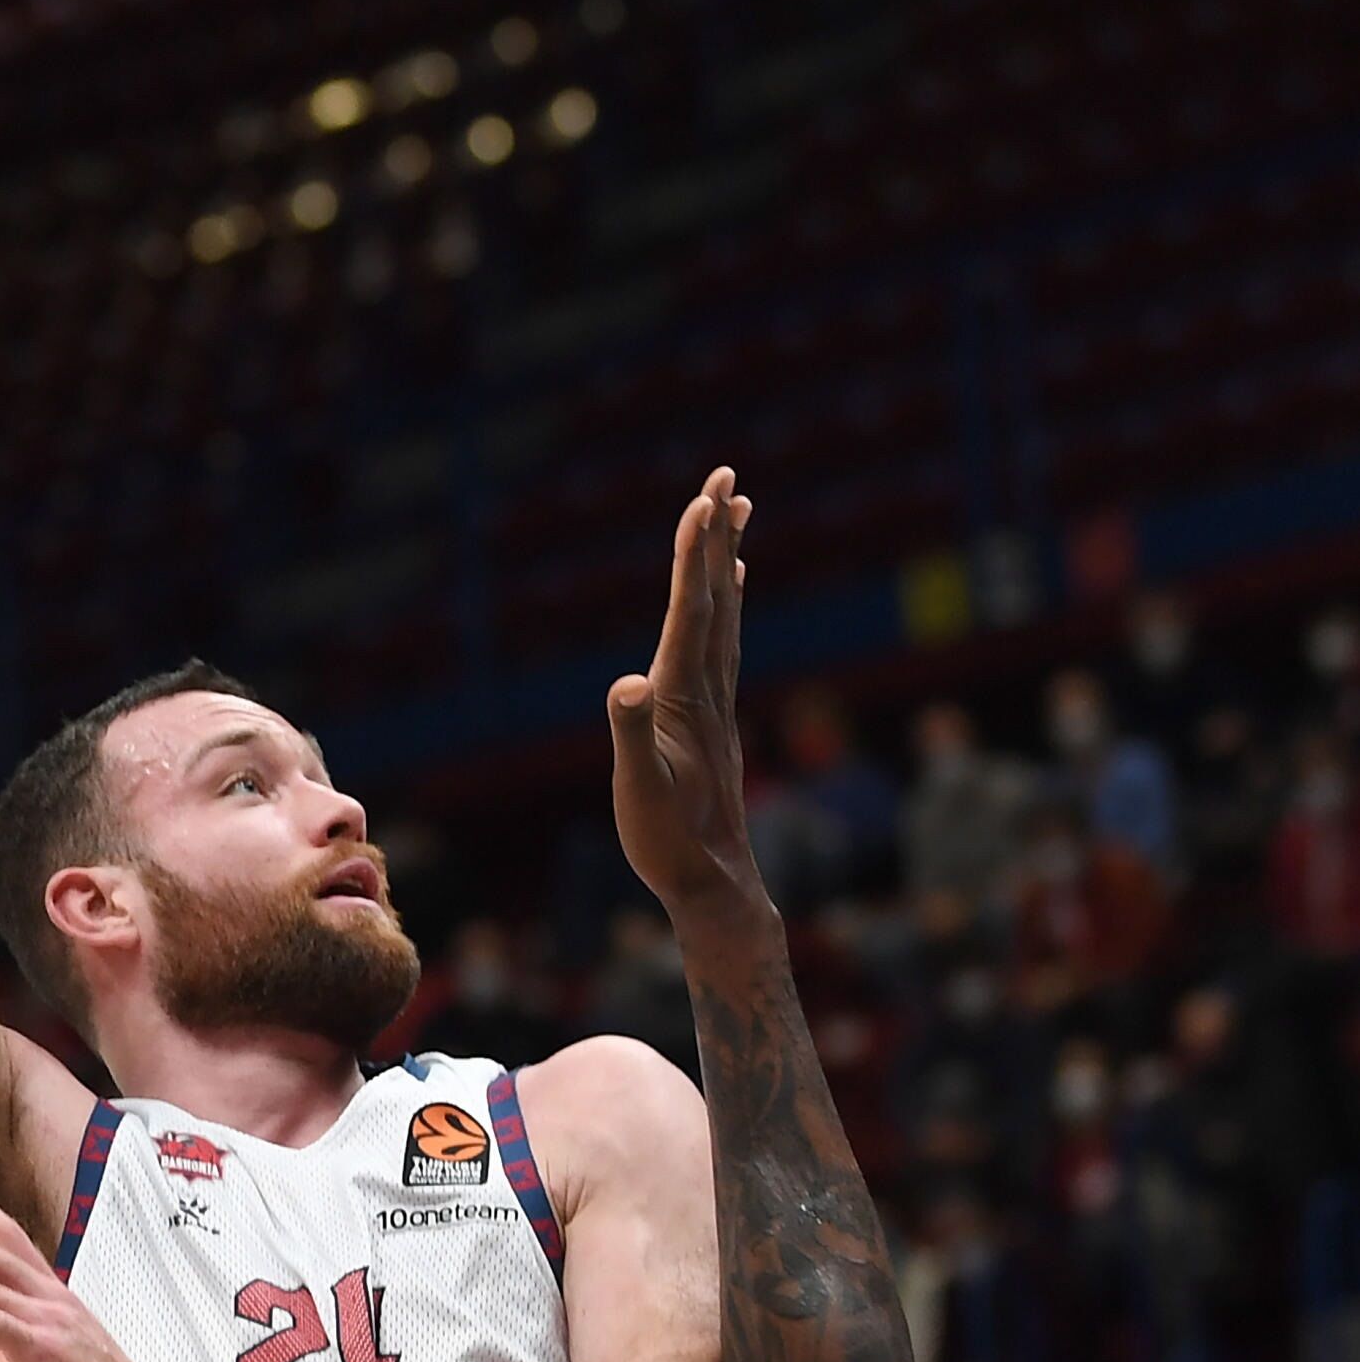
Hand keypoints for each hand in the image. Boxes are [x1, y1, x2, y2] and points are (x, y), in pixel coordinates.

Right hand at [606, 469, 760, 919]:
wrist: (714, 885)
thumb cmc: (669, 842)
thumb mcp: (638, 791)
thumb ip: (629, 735)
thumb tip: (625, 685)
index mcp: (682, 696)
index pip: (690, 609)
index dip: (696, 552)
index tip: (706, 497)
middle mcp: (706, 689)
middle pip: (714, 597)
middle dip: (717, 534)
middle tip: (728, 477)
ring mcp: (715, 703)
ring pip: (724, 616)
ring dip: (726, 561)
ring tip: (736, 515)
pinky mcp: (714, 721)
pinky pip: (722, 644)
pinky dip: (724, 606)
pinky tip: (727, 596)